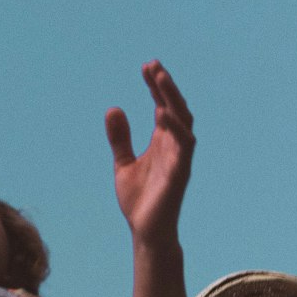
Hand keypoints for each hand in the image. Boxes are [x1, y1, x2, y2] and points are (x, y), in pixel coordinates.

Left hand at [105, 60, 194, 244]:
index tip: (146, 67)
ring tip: (159, 77)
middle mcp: (174, 145)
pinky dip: (175, 126)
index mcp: (162, 141)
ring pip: (183, 119)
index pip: (162, 106)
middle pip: (175, 106)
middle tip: (152, 64)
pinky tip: (162, 111)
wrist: (146, 231)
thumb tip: (113, 108)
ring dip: (172, 98)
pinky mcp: (181, 171)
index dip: (155, 86)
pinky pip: (184, 144)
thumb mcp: (123, 164)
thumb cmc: (139, 201)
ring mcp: (179, 156)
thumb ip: (120, 138)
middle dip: (165, 85)